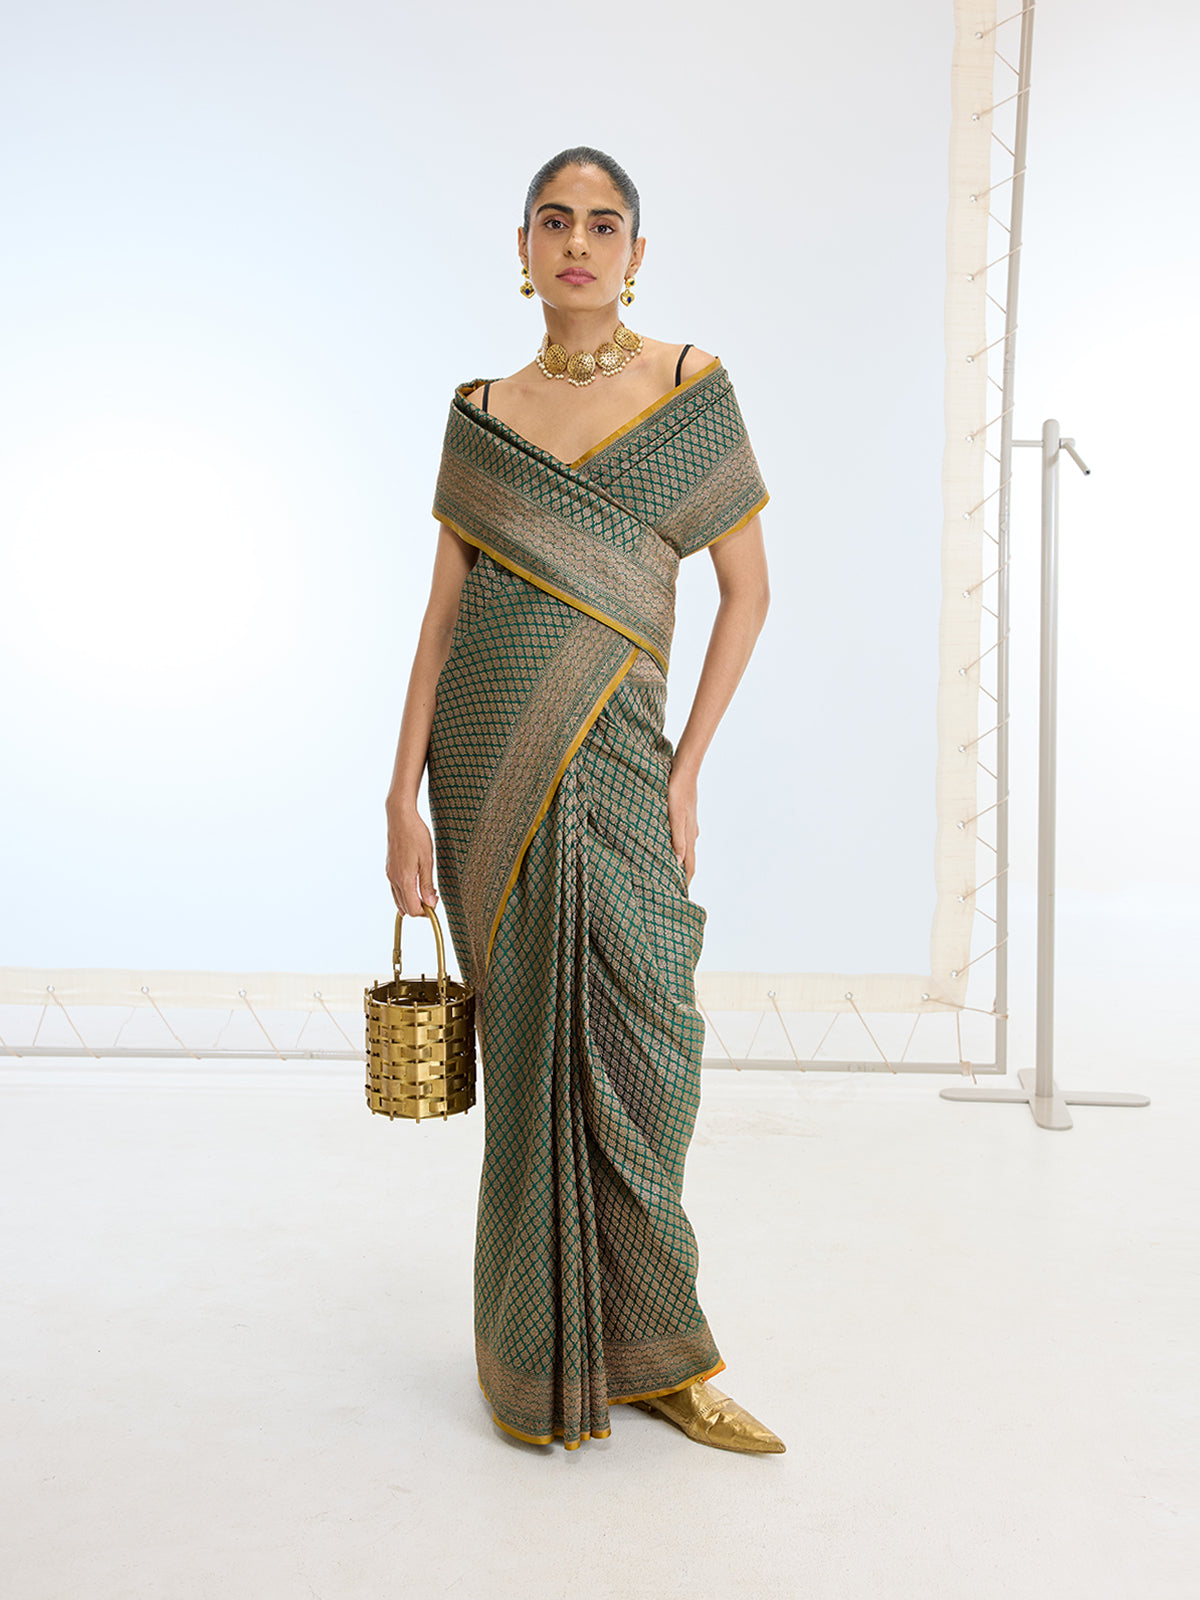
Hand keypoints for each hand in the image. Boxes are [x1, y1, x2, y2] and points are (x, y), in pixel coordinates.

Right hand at [386, 806, 438, 916]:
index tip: (436, 904)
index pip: (413, 908)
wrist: (401, 818)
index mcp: (404, 879)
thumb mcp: (427, 860)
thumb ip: (427, 884)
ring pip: (399, 899)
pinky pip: (395, 889)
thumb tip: (430, 903)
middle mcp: (394, 879)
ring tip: (428, 893)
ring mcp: (390, 874)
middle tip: (434, 899)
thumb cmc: (415, 835)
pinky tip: (414, 890)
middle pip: (405, 907)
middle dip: (420, 908)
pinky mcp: (389, 869)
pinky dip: (405, 894)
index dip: (426, 912)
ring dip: (412, 901)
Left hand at [667, 764, 698, 885]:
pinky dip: (678, 849)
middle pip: (688, 861)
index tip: (682, 898)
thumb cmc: (677, 791)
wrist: (684, 770)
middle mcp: (691, 834)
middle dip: (683, 877)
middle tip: (675, 891)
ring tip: (672, 874)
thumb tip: (678, 863)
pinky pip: (682, 839)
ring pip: (685, 850)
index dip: (686, 882)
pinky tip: (673, 848)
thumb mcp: (674, 816)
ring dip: (680, 864)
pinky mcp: (685, 817)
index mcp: (689, 836)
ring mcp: (689, 826)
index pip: (688, 867)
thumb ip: (677, 839)